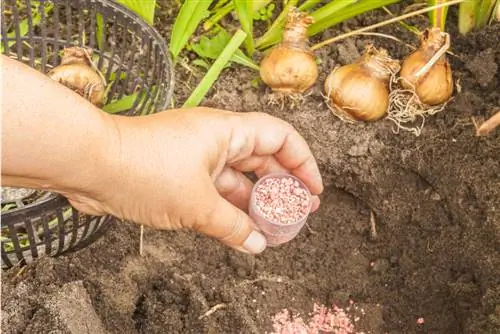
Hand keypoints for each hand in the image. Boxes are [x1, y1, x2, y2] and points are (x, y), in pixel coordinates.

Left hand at [69, 107, 323, 253]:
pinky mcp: (179, 173)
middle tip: (298, 211)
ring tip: (271, 227)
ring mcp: (196, 156)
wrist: (91, 165)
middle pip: (262, 158)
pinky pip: (214, 190)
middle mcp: (215, 139)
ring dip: (254, 202)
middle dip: (282, 186)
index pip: (280, 137)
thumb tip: (257, 244)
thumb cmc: (144, 170)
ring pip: (237, 178)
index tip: (313, 190)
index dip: (302, 162)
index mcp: (227, 131)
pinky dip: (228, 208)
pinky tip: (239, 229)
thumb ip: (232, 226)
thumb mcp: (197, 204)